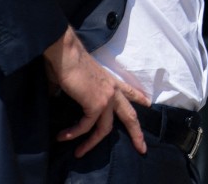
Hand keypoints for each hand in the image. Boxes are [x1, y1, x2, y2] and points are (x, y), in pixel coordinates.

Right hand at [43, 26, 149, 156]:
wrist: (64, 53)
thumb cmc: (66, 61)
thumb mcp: (77, 78)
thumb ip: (76, 91)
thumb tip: (59, 97)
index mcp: (109, 80)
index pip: (128, 90)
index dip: (138, 97)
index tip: (148, 103)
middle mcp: (112, 89)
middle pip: (129, 116)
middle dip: (136, 134)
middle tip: (142, 148)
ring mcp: (106, 98)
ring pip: (105, 129)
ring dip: (90, 144)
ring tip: (80, 153)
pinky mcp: (96, 104)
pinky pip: (86, 126)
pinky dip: (74, 134)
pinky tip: (64, 137)